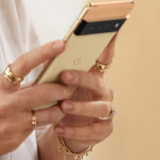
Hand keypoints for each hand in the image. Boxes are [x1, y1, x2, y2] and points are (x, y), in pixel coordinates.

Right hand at [0, 40, 72, 159]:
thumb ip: (16, 86)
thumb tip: (42, 76)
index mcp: (0, 85)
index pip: (24, 63)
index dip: (43, 52)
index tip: (60, 44)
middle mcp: (7, 102)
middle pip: (44, 91)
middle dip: (62, 88)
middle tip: (71, 85)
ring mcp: (13, 122)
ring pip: (48, 114)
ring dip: (60, 108)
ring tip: (65, 104)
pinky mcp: (17, 138)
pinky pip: (38, 128)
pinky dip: (45, 122)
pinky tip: (46, 119)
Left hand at [54, 36, 116, 152]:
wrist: (64, 131)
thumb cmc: (60, 100)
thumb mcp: (56, 83)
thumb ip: (55, 68)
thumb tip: (48, 51)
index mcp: (92, 74)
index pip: (104, 56)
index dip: (109, 43)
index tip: (111, 28)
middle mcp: (103, 91)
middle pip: (96, 82)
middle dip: (80, 78)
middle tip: (64, 76)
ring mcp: (106, 111)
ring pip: (99, 108)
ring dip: (80, 107)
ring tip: (63, 106)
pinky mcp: (103, 130)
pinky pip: (92, 131)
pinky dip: (75, 130)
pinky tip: (59, 128)